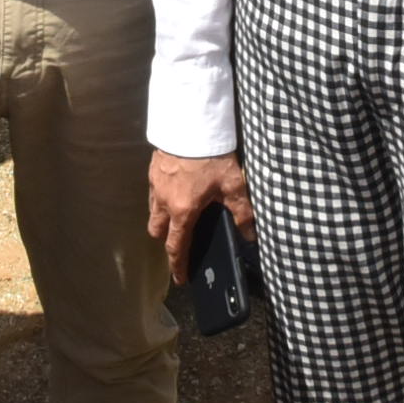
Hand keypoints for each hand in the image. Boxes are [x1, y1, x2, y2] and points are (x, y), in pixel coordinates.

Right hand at [147, 149, 253, 283]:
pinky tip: (175, 189)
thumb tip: (251, 236)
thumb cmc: (212, 156)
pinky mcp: (153, 169)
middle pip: (157, 232)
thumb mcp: (234, 184)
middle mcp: (164, 202)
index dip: (178, 266)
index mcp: (183, 211)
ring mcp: (155, 185)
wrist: (191, 124)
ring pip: (152, 212)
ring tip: (178, 215)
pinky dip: (161, 199)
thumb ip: (242, 213)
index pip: (176, 247)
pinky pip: (153, 193)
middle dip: (166, 241)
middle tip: (180, 243)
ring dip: (162, 219)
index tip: (181, 278)